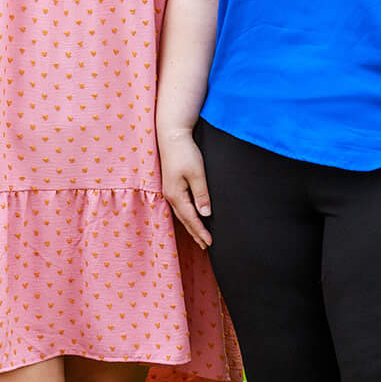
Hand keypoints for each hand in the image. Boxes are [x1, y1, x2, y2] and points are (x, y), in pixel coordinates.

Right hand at [160, 127, 211, 247]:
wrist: (172, 136)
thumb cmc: (186, 152)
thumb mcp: (197, 173)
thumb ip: (201, 194)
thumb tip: (205, 214)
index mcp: (176, 195)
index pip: (191, 219)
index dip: (200, 232)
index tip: (210, 243)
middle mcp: (171, 196)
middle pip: (184, 220)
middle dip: (195, 233)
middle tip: (206, 246)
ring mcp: (170, 190)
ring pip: (182, 214)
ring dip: (191, 226)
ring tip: (199, 237)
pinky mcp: (172, 185)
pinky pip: (180, 206)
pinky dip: (187, 216)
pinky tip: (192, 217)